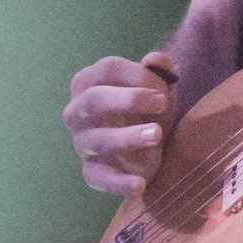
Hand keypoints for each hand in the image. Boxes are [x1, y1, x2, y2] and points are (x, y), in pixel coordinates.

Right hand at [63, 51, 178, 196]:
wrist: (149, 147)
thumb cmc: (148, 109)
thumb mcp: (160, 88)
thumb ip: (160, 71)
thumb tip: (154, 59)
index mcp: (90, 82)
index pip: (106, 69)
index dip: (137, 75)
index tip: (164, 88)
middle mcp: (78, 111)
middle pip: (94, 100)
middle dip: (129, 100)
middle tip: (161, 104)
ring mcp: (82, 143)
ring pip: (98, 140)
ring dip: (128, 137)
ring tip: (157, 135)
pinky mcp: (91, 171)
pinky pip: (98, 177)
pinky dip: (119, 182)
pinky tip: (140, 183)